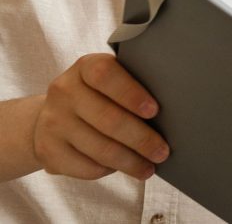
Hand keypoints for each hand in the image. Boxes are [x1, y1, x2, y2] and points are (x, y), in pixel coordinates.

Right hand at [32, 53, 168, 180]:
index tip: (154, 111)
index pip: (105, 75)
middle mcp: (64, 91)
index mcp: (84, 67)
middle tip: (163, 151)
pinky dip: (109, 170)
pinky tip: (124, 168)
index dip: (131, 93)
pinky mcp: (48, 150)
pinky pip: (85, 166)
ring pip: (98, 148)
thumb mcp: (112, 79)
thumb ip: (134, 83)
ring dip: (130, 161)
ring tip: (149, 168)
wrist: (51, 115)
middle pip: (107, 118)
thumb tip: (176, 106)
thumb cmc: (99, 94)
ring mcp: (53, 122)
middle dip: (141, 138)